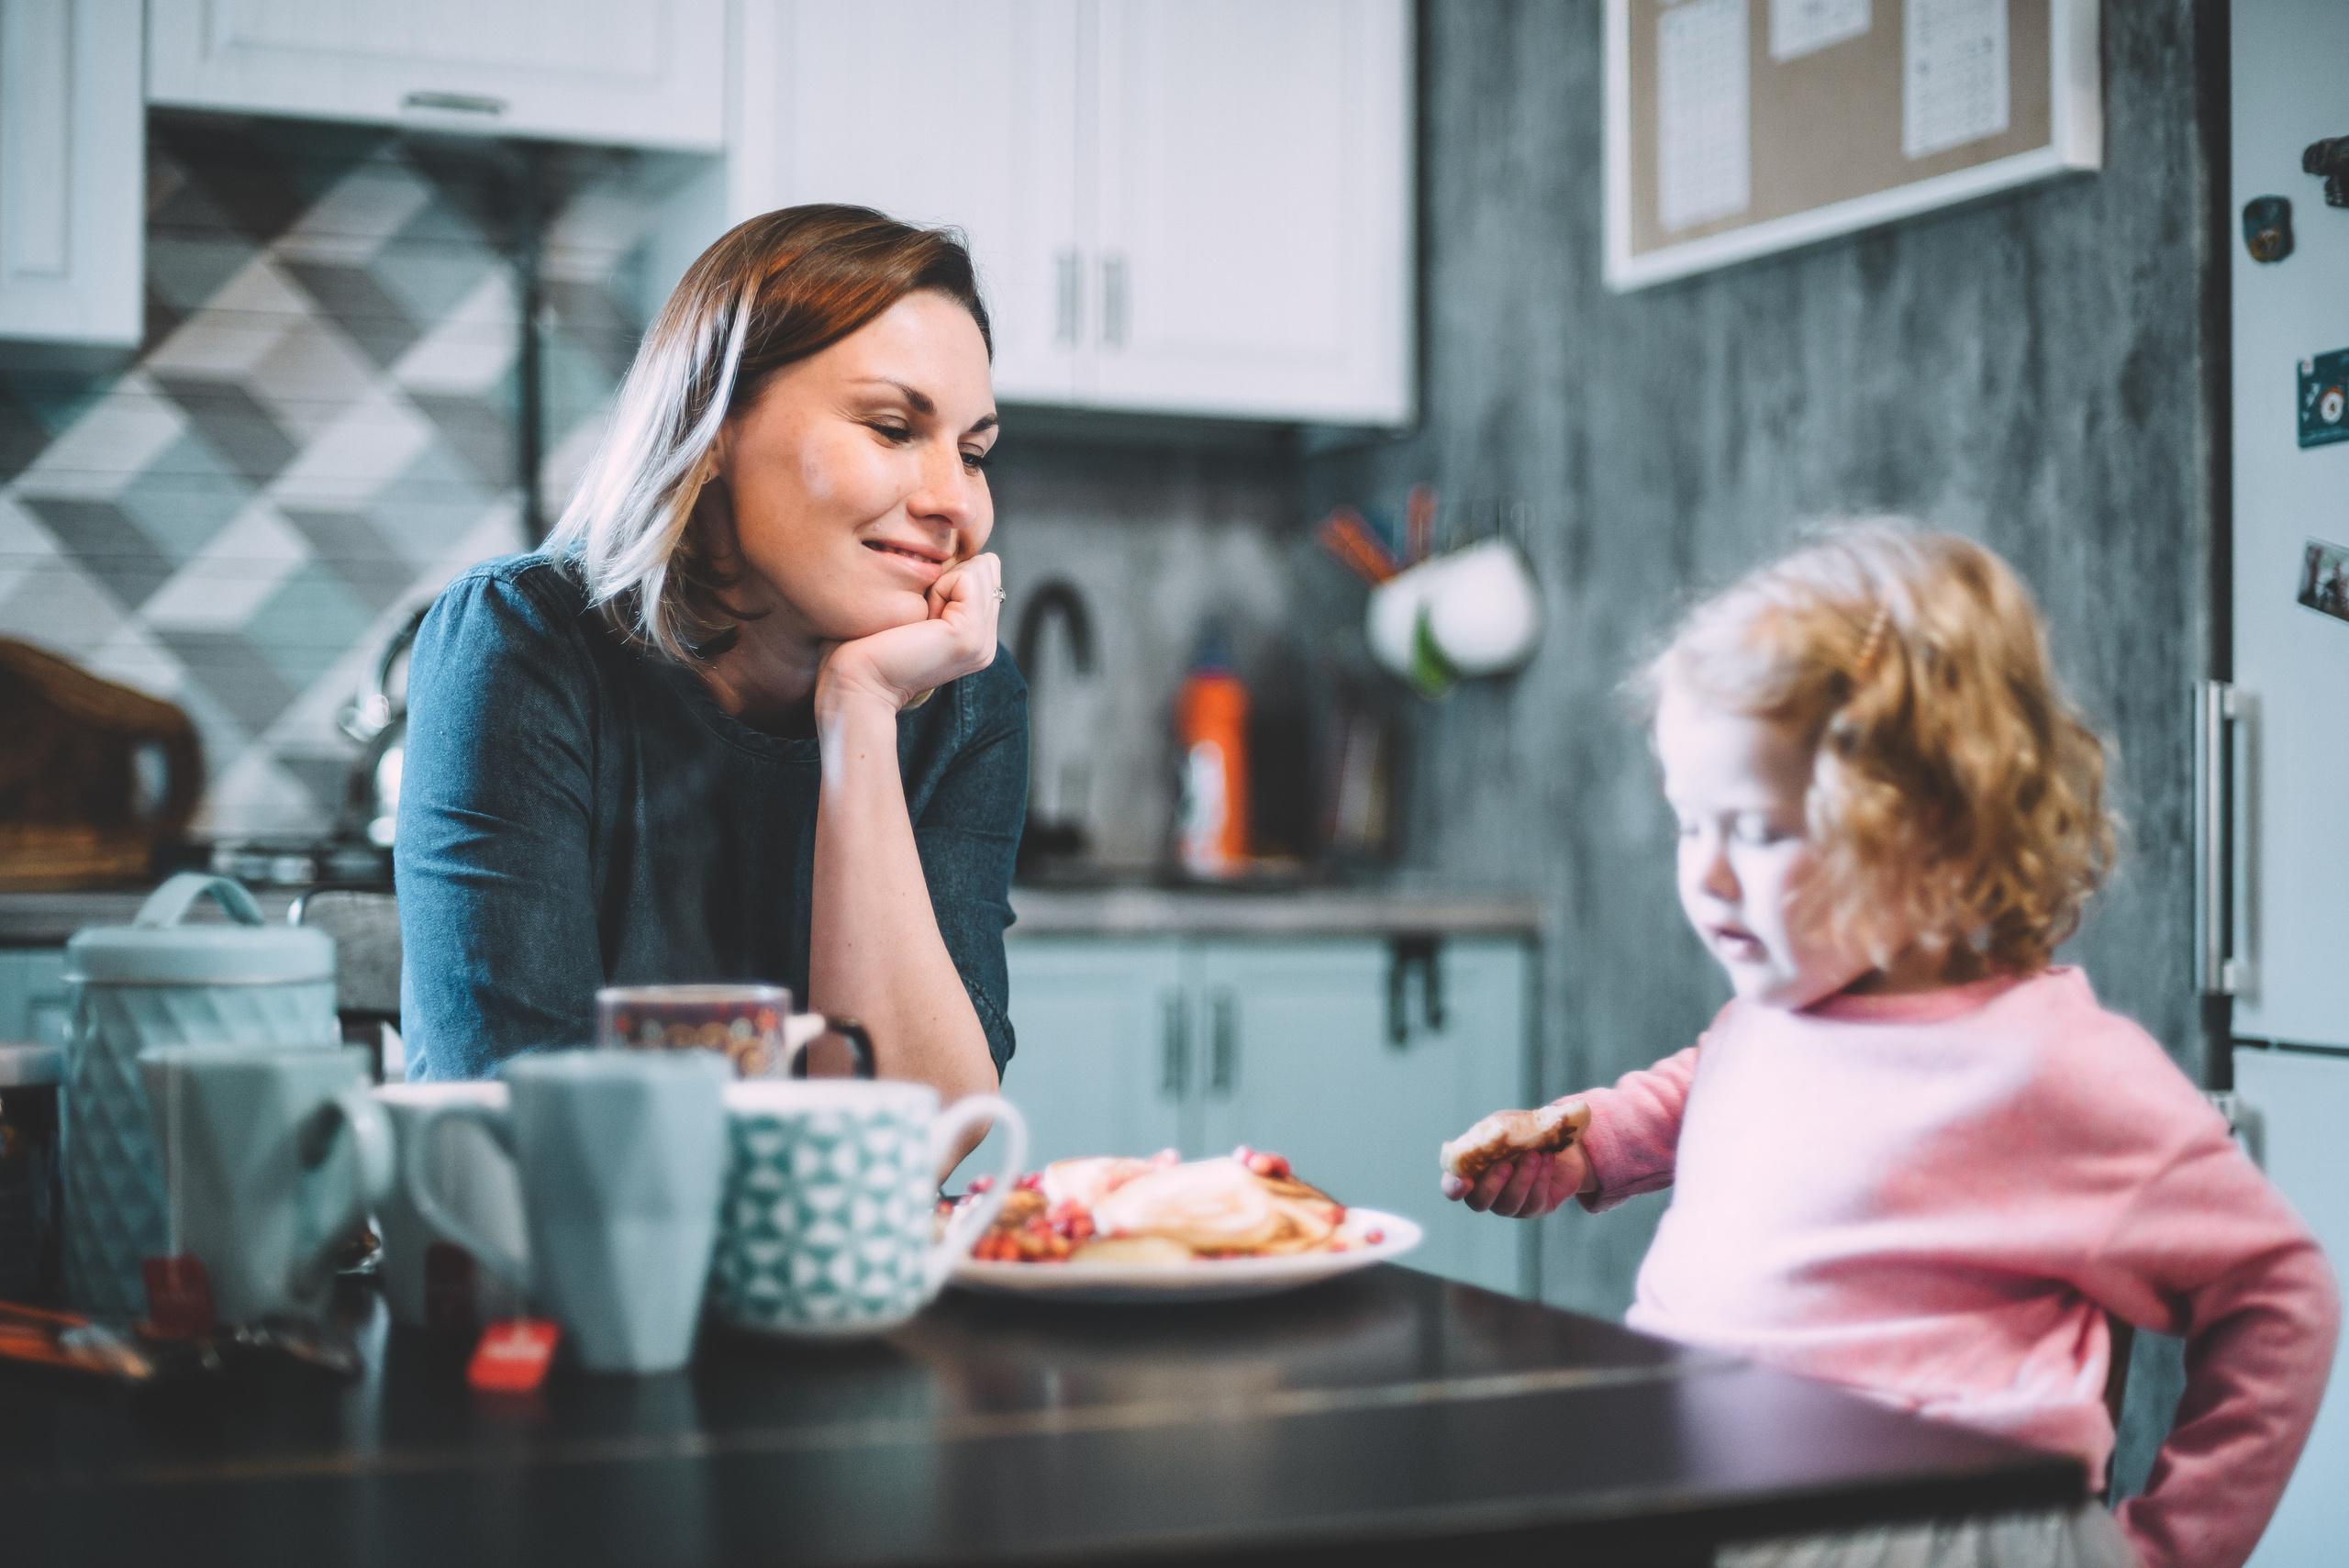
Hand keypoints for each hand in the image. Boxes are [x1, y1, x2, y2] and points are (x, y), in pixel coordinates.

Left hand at [817, 553, 1002, 716]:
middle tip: (917, 618)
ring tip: (918, 620)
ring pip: (980, 569)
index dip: (947, 576)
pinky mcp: (969, 635)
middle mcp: (986, 643)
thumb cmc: (867, 645)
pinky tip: (919, 619)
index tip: (917, 614)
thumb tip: (956, 557)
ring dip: (942, 582)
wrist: (857, 683)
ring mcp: (982, 642)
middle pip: (986, 568)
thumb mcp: (915, 612)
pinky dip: (938, 588)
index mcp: (976, 639)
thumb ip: (943, 591)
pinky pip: (965, 579)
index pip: (984, 574)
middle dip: (948, 577)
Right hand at [1440, 1143, 1591, 1218]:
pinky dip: (1540, 1178)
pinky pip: (1534, 1201)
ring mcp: (1510, 1204)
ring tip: (1535, 1155)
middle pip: (1478, 1202)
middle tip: (1506, 1164)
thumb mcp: (1506, 1124)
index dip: (1454, 1187)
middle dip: (1492, 1184)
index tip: (1465, 1180)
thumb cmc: (1523, 1132)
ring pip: (1508, 1204)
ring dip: (1522, 1179)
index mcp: (1471, 1171)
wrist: (1561, 1141)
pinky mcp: (1534, 1207)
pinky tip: (1547, 1159)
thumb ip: (1493, 1130)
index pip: (1452, 1188)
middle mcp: (1487, 1193)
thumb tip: (1486, 1136)